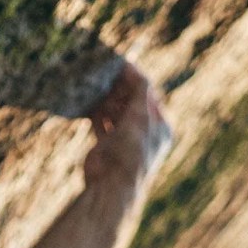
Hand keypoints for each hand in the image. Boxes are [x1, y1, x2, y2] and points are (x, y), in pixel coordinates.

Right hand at [83, 63, 171, 189]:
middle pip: (131, 103)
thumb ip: (139, 92)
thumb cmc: (131, 151)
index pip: (148, 95)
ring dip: (106, 99)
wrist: (112, 184)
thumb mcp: (140, 116)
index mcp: (160, 127)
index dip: (134, 78)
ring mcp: (125, 140)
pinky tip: (87, 102)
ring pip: (116, 112)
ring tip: (95, 85)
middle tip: (104, 73)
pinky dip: (95, 113)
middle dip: (118, 89)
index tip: (120, 64)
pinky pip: (101, 124)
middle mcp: (145, 133)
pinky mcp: (107, 146)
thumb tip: (135, 69)